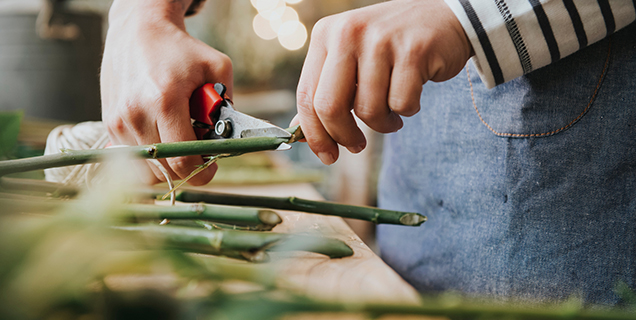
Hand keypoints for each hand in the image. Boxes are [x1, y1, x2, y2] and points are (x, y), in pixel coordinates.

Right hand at [100, 0, 232, 184]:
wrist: (138, 30)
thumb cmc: (182, 50)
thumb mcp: (217, 68)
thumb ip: (228, 105)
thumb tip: (229, 140)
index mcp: (165, 100)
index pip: (182, 159)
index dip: (202, 172)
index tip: (211, 167)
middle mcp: (136, 114)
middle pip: (164, 170)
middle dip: (186, 169)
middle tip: (198, 153)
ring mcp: (118, 121)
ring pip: (146, 170)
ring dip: (166, 166)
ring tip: (178, 142)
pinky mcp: (108, 123)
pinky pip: (132, 158)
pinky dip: (150, 156)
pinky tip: (161, 136)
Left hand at [293, 0, 471, 164]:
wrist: (443, 17)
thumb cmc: (390, 46)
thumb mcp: (350, 58)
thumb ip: (326, 89)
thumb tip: (299, 131)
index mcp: (325, 34)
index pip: (306, 95)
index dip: (314, 134)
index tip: (327, 155)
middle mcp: (348, 33)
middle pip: (330, 106)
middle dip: (343, 136)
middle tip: (357, 146)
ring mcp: (380, 40)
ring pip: (368, 110)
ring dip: (383, 123)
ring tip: (393, 112)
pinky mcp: (413, 50)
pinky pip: (401, 103)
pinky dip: (408, 109)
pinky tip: (412, 93)